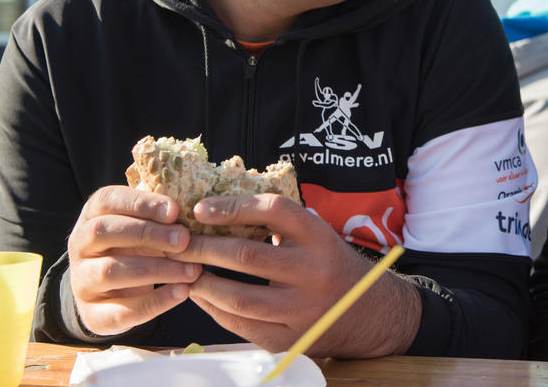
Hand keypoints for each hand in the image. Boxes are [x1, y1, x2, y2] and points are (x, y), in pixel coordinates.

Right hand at [67, 185, 200, 334]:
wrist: (114, 294)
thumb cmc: (137, 247)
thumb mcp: (145, 226)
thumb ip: (162, 216)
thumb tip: (198, 209)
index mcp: (91, 215)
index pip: (107, 200)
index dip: (141, 204)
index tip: (174, 210)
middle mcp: (79, 246)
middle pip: (103, 232)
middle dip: (147, 234)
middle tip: (184, 239)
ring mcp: (81, 282)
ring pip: (110, 271)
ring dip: (156, 269)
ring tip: (193, 269)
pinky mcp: (92, 315)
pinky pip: (121, 311)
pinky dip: (155, 302)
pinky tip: (182, 292)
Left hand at [168, 192, 421, 356]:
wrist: (369, 312)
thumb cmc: (329, 264)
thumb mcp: (316, 235)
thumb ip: (279, 223)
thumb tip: (218, 207)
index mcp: (319, 237)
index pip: (273, 211)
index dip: (233, 207)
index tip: (200, 209)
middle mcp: (314, 271)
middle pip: (247, 256)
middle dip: (204, 248)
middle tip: (178, 242)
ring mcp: (303, 309)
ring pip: (240, 298)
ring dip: (204, 284)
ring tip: (185, 272)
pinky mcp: (291, 339)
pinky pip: (243, 326)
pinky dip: (216, 310)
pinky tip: (202, 297)